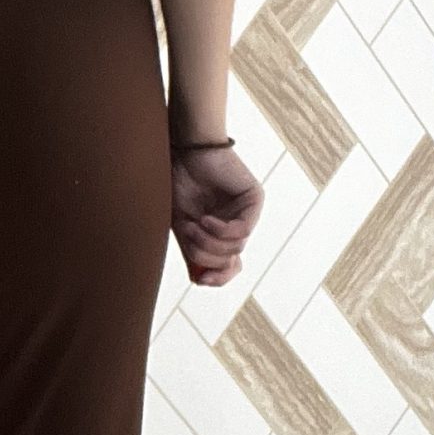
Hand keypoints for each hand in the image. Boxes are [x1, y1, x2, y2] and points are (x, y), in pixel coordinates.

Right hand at [169, 140, 263, 286]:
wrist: (184, 154)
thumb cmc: (179, 184)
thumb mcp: (180, 225)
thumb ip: (192, 251)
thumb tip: (200, 280)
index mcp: (221, 233)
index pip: (229, 266)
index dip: (217, 278)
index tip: (200, 280)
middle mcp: (237, 224)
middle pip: (230, 260)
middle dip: (206, 256)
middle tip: (189, 238)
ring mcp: (247, 212)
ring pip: (236, 247)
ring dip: (210, 241)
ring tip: (194, 225)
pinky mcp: (255, 200)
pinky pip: (244, 230)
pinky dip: (221, 230)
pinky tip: (206, 219)